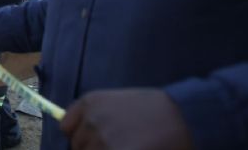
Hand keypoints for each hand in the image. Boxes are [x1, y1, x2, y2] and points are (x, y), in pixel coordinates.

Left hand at [60, 89, 192, 149]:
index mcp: (89, 102)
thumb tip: (78, 133)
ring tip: (127, 145)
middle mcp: (91, 120)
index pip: (66, 128)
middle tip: (116, 144)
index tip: (91, 139)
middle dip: (93, 148)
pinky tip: (132, 149)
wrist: (181, 116)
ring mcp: (102, 141)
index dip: (80, 136)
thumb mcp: (116, 101)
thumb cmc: (152, 109)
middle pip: (77, 146)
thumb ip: (94, 115)